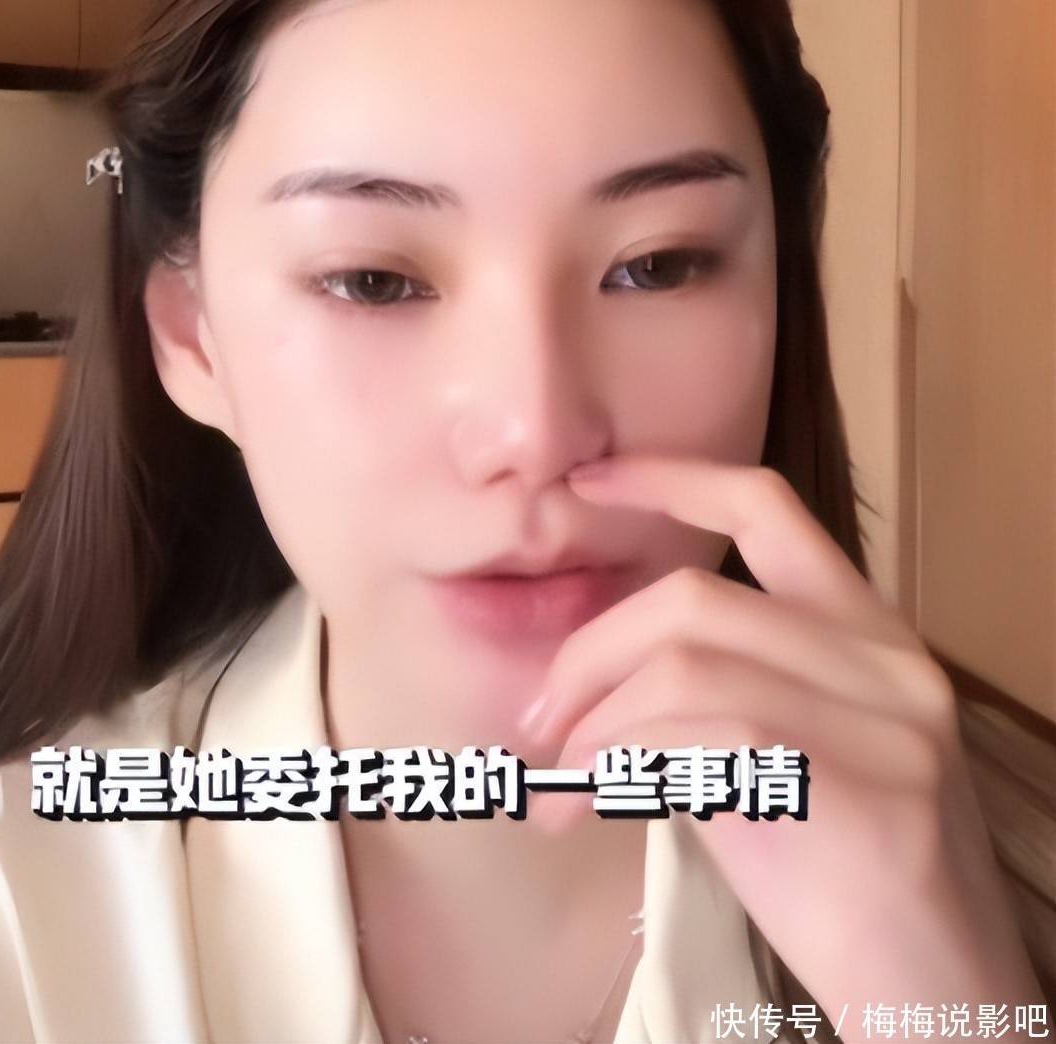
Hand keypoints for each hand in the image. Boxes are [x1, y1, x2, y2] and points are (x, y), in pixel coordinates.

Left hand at [518, 454, 1043, 1039]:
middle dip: (587, 657)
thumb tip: (579, 681)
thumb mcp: (771, 752)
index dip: (669, 479)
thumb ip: (704, 691)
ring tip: (557, 781)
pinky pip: (707, 734)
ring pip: (685, 663)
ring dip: (592, 721)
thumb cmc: (834, 873)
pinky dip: (621, 761)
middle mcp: (886, 656)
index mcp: (864, 629)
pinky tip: (589, 805)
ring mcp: (888, 717)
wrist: (932, 988)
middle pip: (690, 599)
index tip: (588, 479)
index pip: (765, 507)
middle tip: (536, 727)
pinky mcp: (868, 783)